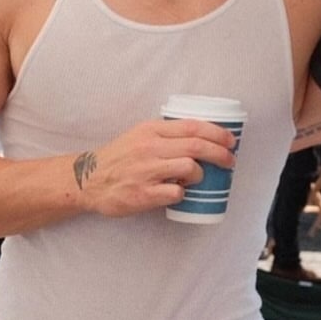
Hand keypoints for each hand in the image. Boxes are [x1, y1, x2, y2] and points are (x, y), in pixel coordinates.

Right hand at [74, 118, 235, 217]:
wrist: (90, 180)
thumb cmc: (120, 157)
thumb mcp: (140, 135)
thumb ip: (166, 133)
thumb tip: (201, 136)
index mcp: (151, 129)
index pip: (193, 126)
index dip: (217, 133)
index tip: (231, 141)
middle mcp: (150, 147)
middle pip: (197, 146)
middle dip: (220, 154)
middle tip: (230, 161)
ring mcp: (146, 171)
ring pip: (190, 168)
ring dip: (201, 174)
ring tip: (198, 178)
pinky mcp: (143, 194)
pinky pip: (176, 193)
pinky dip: (183, 193)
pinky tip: (178, 192)